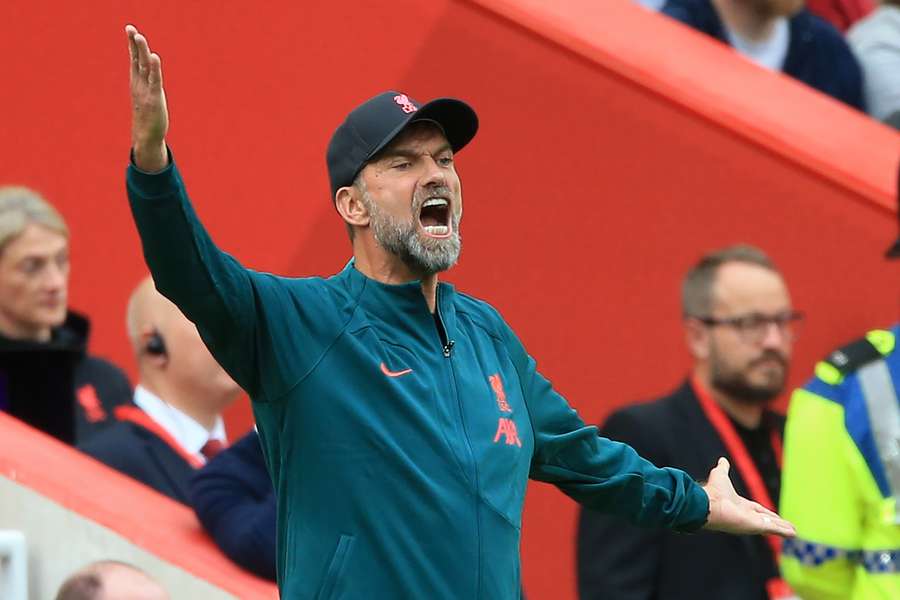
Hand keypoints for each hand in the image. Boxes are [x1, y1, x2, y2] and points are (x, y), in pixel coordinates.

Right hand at [126, 24, 168, 171]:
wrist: (146, 136)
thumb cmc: (147, 116)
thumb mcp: (144, 96)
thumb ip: (145, 86)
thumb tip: (147, 80)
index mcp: (136, 82)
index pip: (134, 59)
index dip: (132, 45)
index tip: (129, 29)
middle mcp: (139, 84)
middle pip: (137, 60)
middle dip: (134, 44)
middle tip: (130, 28)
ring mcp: (146, 90)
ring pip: (144, 67)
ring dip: (142, 52)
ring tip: (139, 37)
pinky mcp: (154, 98)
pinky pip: (155, 80)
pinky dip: (155, 68)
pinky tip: (155, 57)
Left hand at [701, 457, 794, 536]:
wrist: (709, 503)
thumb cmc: (713, 491)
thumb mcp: (720, 475)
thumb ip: (723, 468)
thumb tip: (722, 460)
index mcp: (740, 506)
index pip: (756, 510)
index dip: (765, 513)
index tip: (774, 516)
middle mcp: (747, 516)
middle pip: (766, 521)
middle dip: (777, 524)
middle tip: (788, 527)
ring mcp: (752, 523)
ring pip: (772, 526)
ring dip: (783, 529)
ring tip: (794, 532)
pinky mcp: (757, 526)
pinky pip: (774, 529)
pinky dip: (784, 531)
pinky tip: (794, 533)